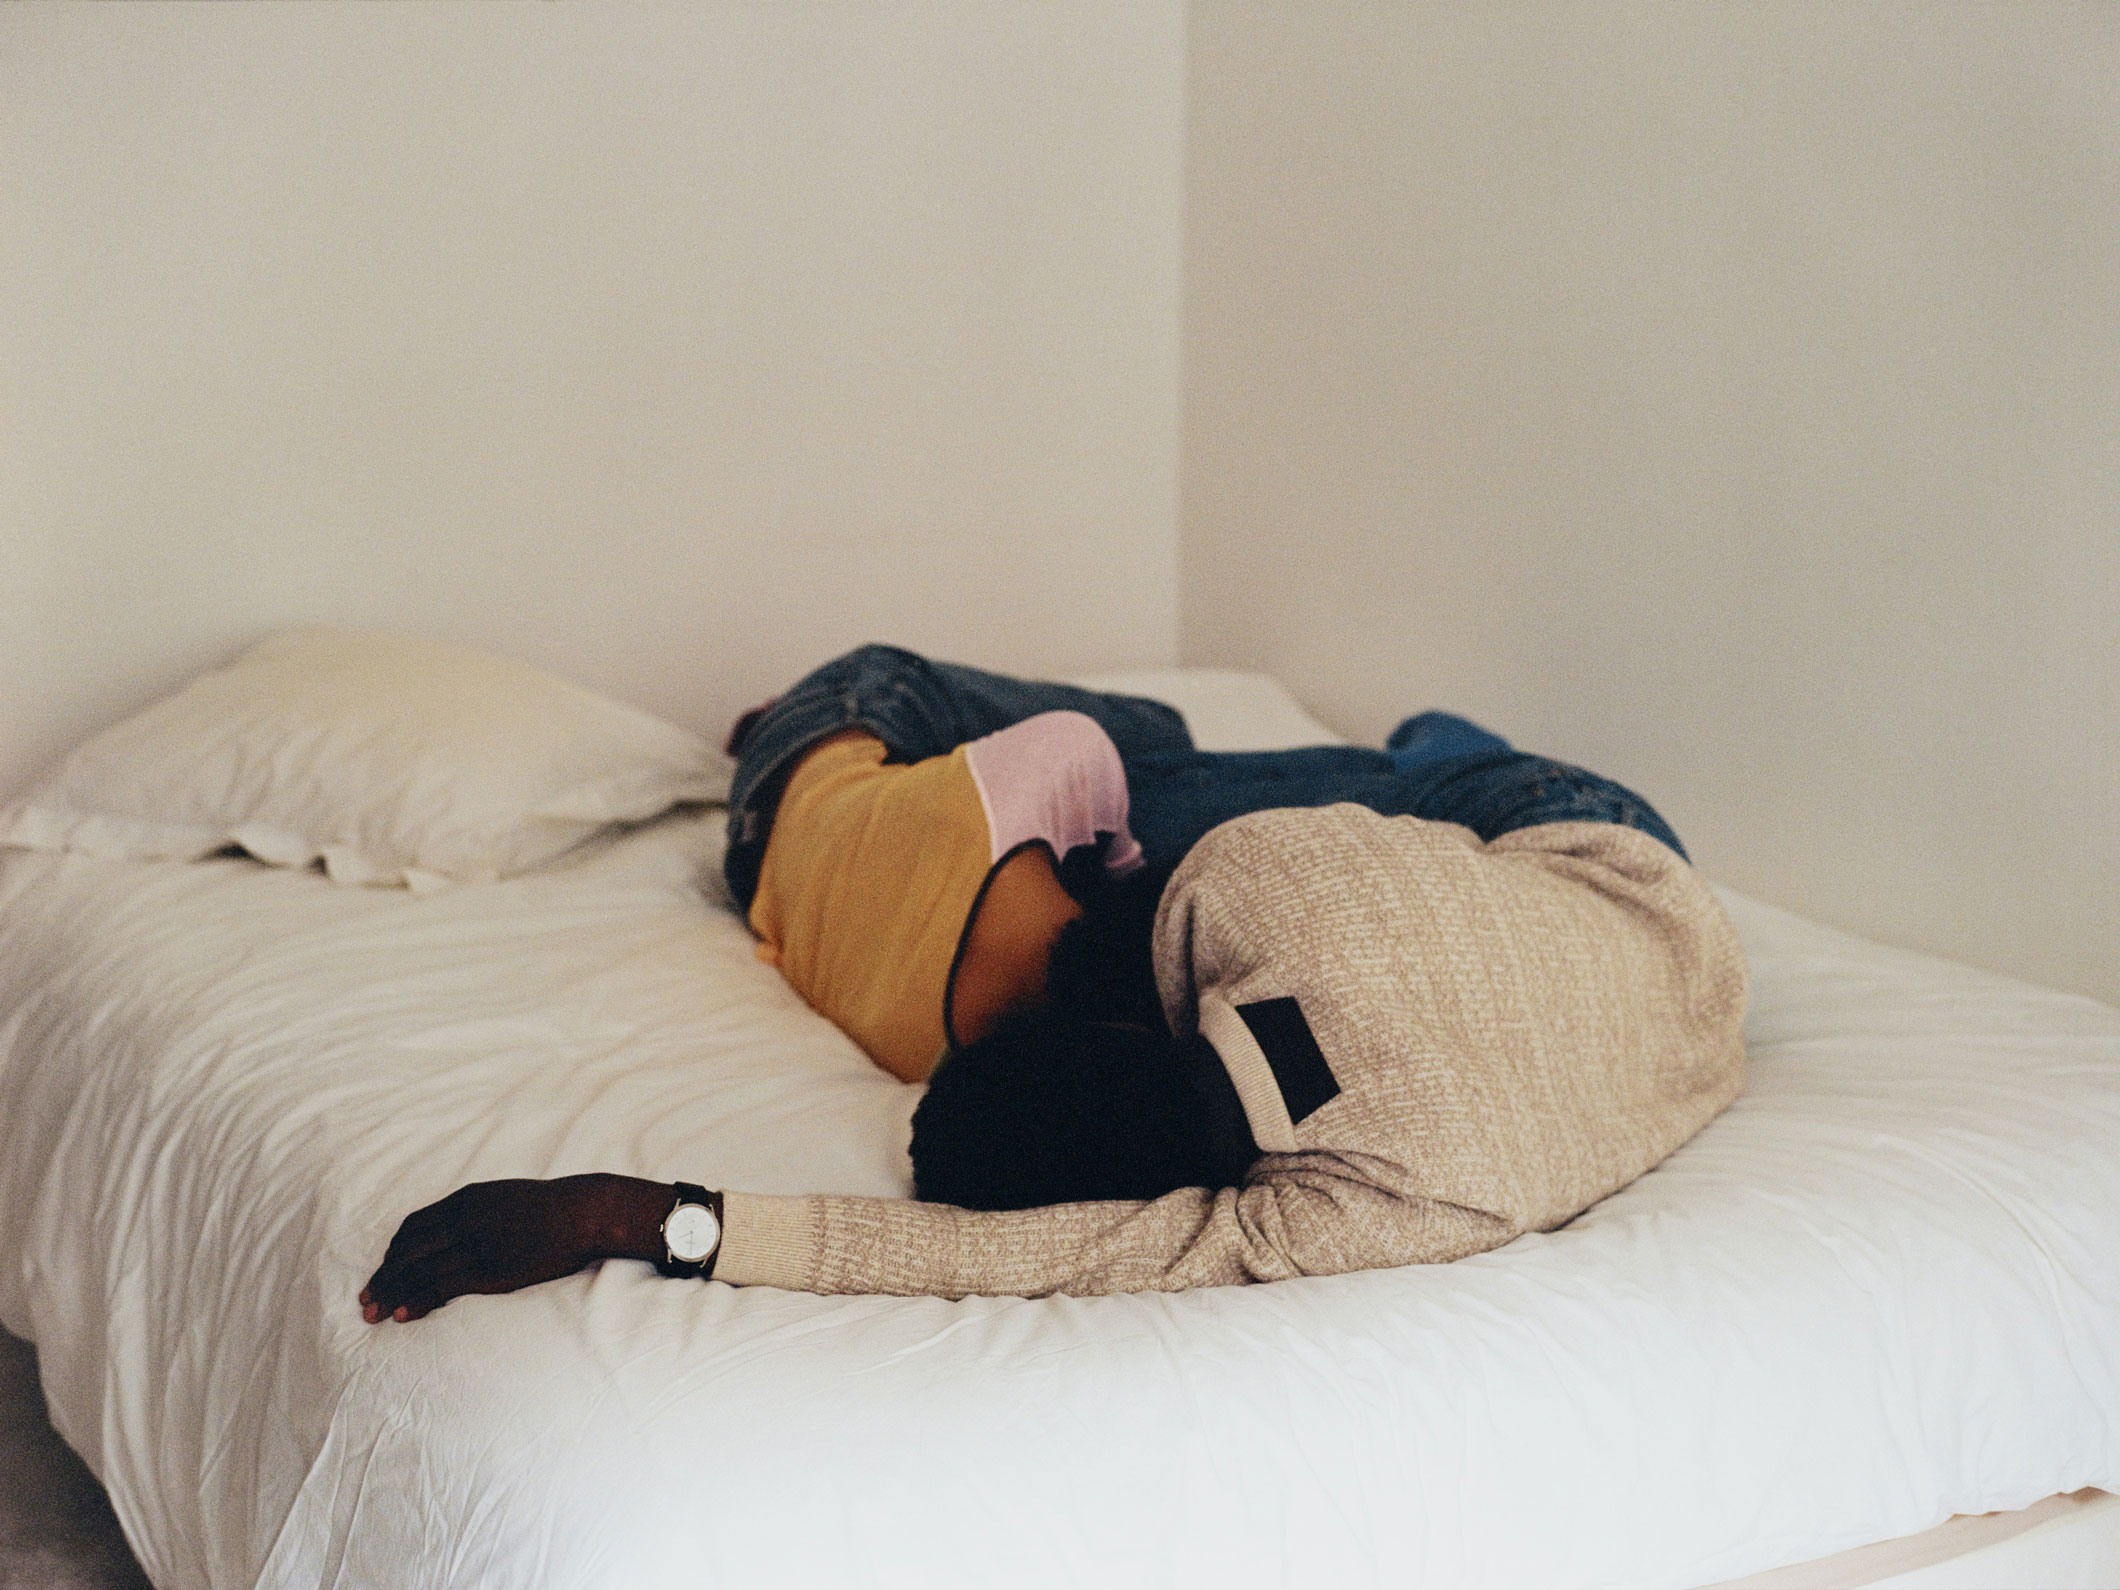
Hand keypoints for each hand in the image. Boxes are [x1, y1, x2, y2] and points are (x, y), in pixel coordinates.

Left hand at [360, 1174, 670, 1323]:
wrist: (581, 1213)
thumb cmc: (553, 1208)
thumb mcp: (507, 1198)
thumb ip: (481, 1211)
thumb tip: (467, 1228)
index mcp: (465, 1200)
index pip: (413, 1226)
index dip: (393, 1251)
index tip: (383, 1270)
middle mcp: (461, 1220)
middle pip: (406, 1249)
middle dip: (383, 1276)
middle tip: (366, 1298)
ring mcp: (472, 1244)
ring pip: (416, 1270)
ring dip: (390, 1293)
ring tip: (373, 1313)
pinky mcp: (485, 1269)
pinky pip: (438, 1287)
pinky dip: (415, 1302)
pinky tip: (401, 1316)